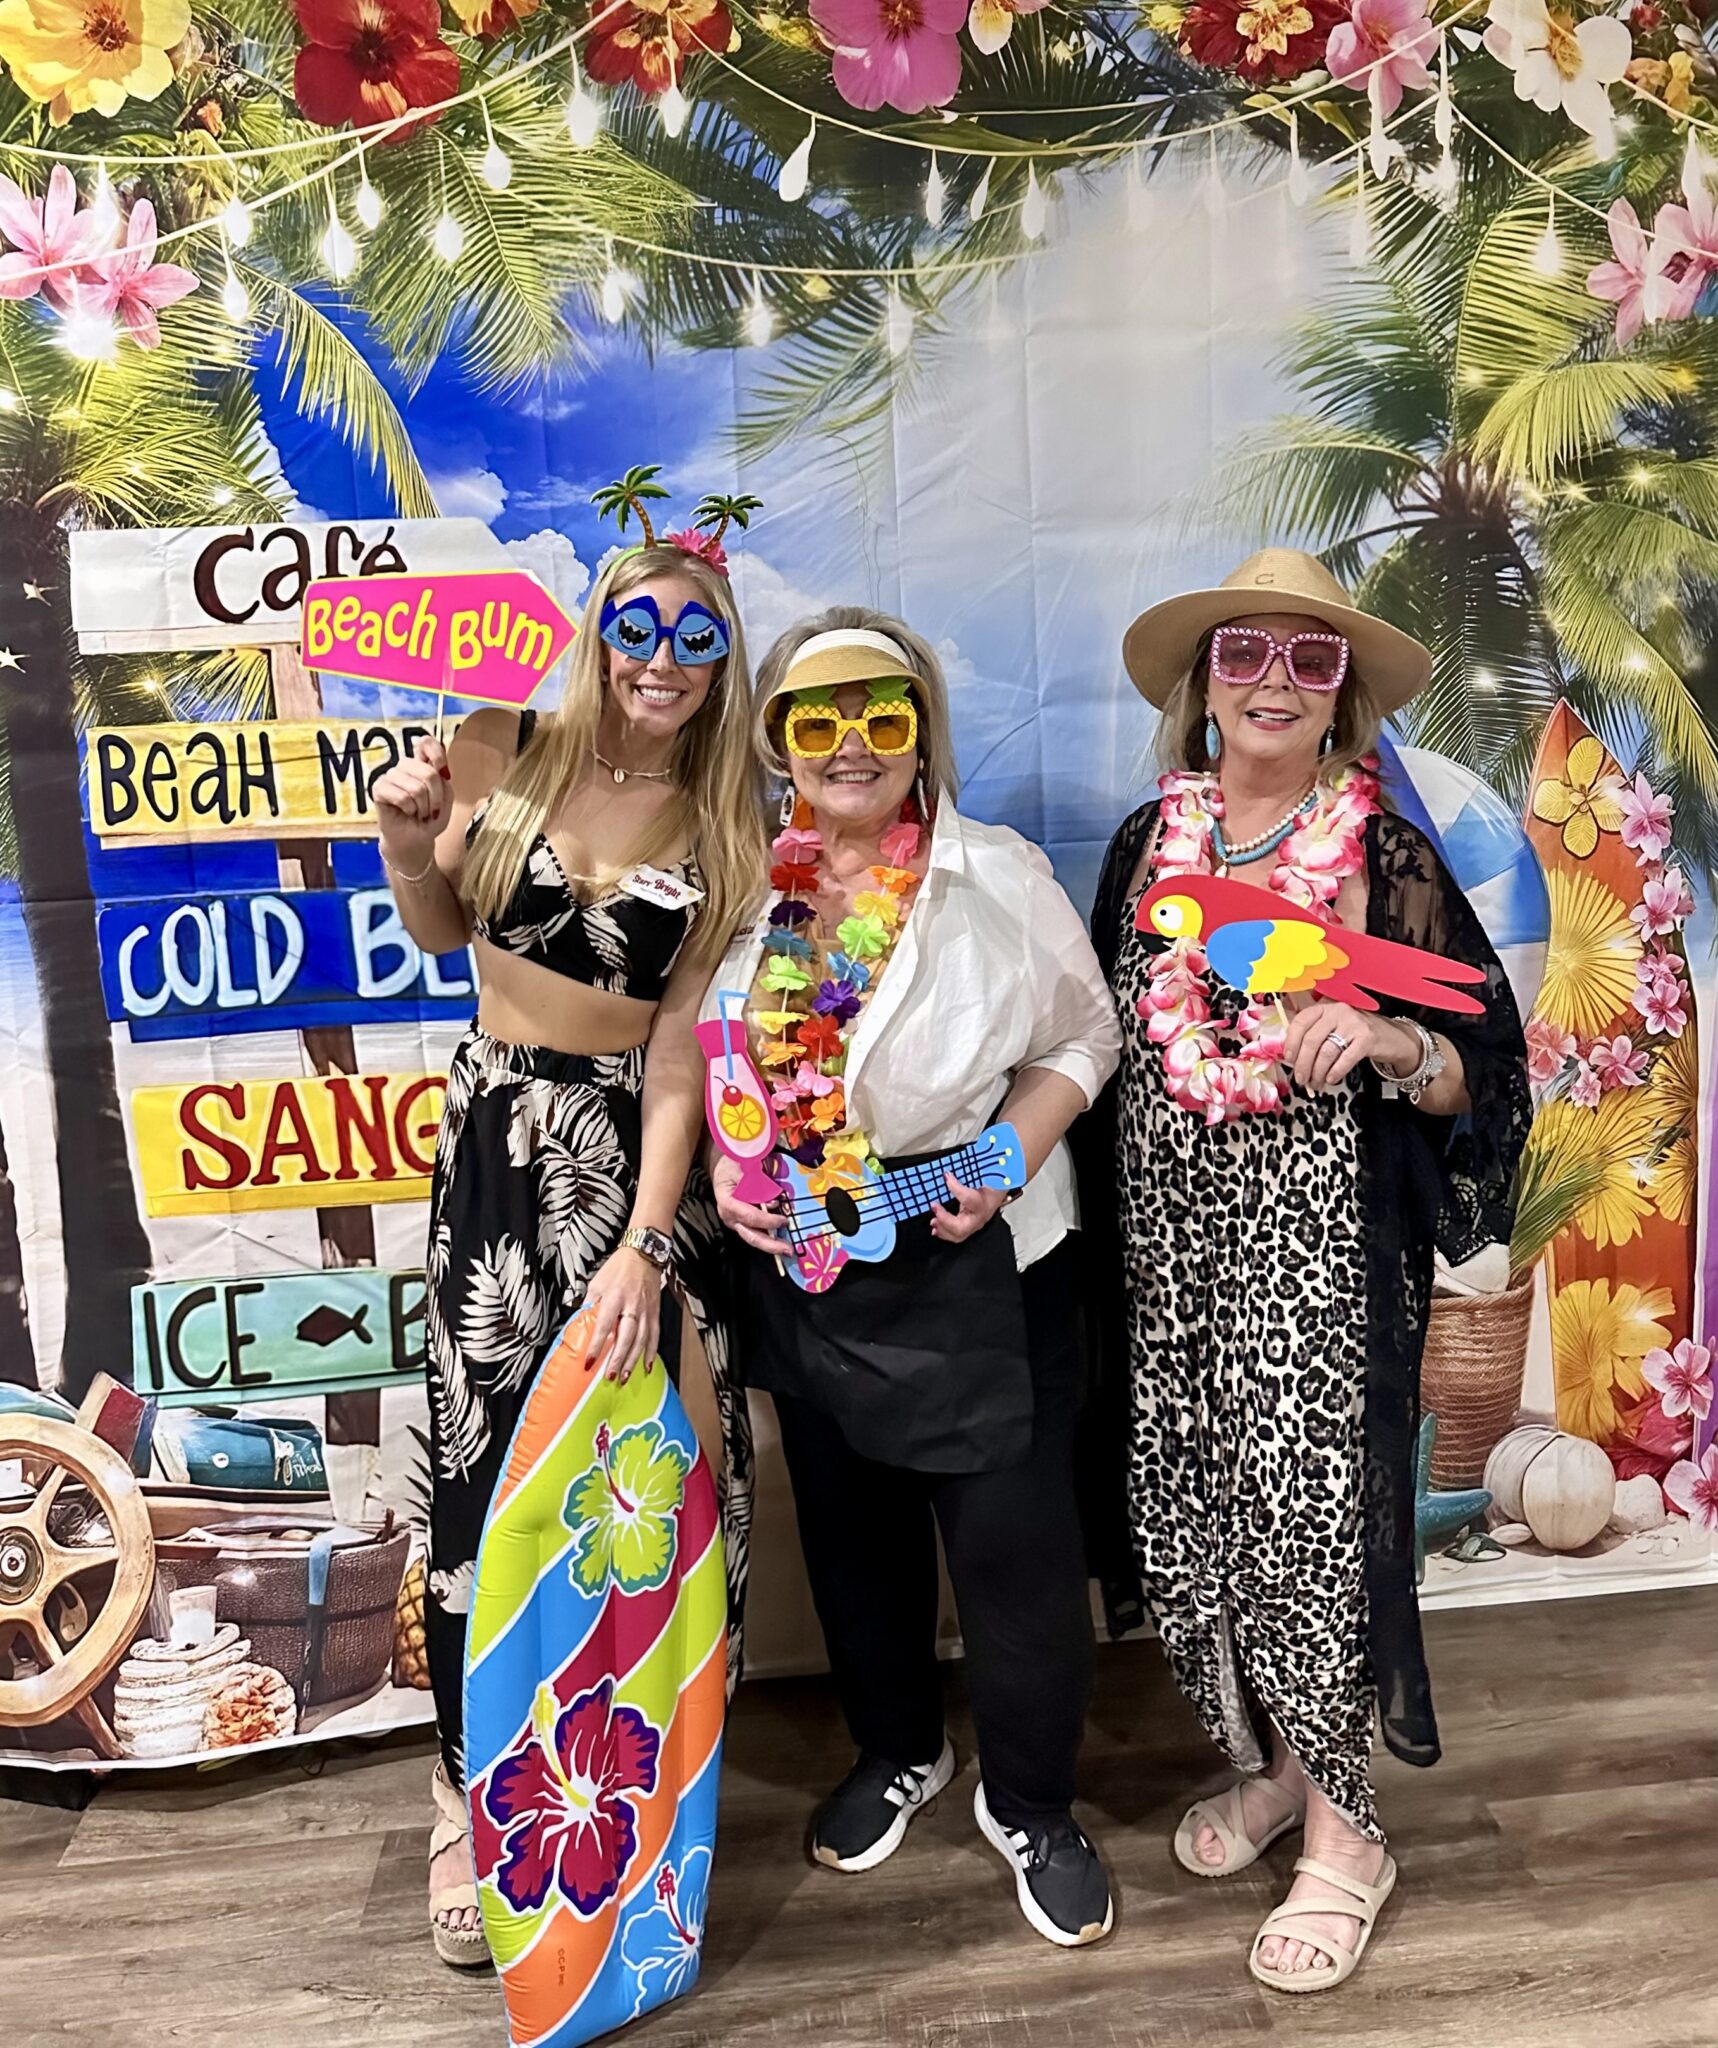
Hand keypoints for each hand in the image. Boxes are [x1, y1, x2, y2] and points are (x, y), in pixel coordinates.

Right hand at [373, 736, 453, 869]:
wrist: (415, 840)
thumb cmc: (429, 819)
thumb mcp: (446, 800)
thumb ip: (445, 782)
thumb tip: (438, 770)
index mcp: (422, 764)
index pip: (426, 742)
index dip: (437, 754)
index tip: (445, 774)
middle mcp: (405, 766)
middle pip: (428, 772)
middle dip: (435, 798)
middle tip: (431, 810)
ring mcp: (391, 776)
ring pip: (416, 788)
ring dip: (422, 807)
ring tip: (418, 813)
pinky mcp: (379, 788)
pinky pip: (401, 796)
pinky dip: (410, 810)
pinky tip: (407, 813)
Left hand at [581, 1248, 661, 1383]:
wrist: (644, 1254)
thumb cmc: (619, 1267)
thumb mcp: (597, 1283)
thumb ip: (590, 1304)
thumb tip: (581, 1323)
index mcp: (614, 1297)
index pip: (604, 1325)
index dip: (597, 1344)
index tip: (589, 1361)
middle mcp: (632, 1306)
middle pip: (626, 1337)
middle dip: (618, 1358)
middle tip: (610, 1376)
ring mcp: (646, 1311)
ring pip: (641, 1340)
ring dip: (632, 1360)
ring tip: (625, 1376)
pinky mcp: (655, 1313)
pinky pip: (654, 1336)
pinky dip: (651, 1352)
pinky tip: (646, 1365)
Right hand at [712, 1156, 791, 1255]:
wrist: (722, 1169)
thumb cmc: (732, 1167)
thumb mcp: (743, 1169)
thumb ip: (757, 1186)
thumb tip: (771, 1202)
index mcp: (728, 1204)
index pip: (751, 1217)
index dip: (768, 1221)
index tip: (784, 1221)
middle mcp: (730, 1217)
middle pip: (751, 1236)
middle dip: (770, 1246)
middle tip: (788, 1250)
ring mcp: (735, 1222)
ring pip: (753, 1237)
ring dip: (771, 1244)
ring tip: (786, 1248)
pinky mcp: (741, 1223)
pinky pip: (756, 1231)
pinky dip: (768, 1235)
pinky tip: (780, 1236)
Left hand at [930, 1171, 1008, 1244]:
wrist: (999, 1194)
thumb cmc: (994, 1185)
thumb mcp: (987, 1175)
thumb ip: (977, 1168)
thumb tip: (958, 1166)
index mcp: (985, 1202)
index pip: (970, 1199)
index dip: (956, 1188)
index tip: (946, 1176)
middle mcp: (979, 1216)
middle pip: (962, 1227)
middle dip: (945, 1220)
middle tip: (935, 1206)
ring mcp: (973, 1224)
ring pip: (958, 1235)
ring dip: (942, 1229)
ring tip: (933, 1220)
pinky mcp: (967, 1227)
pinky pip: (955, 1235)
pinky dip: (943, 1232)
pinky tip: (935, 1228)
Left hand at [1282, 1001, 1418, 1093]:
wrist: (1391, 1036)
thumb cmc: (1355, 1034)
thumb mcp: (1333, 1028)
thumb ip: (1313, 1035)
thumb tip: (1291, 1058)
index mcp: (1325, 1007)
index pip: (1300, 1022)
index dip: (1291, 1042)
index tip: (1289, 1059)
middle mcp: (1338, 1011)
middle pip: (1311, 1040)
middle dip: (1303, 1064)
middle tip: (1301, 1079)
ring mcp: (1354, 1023)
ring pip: (1326, 1052)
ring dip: (1317, 1072)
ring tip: (1316, 1083)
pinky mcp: (1367, 1038)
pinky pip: (1345, 1059)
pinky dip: (1335, 1072)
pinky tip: (1331, 1079)